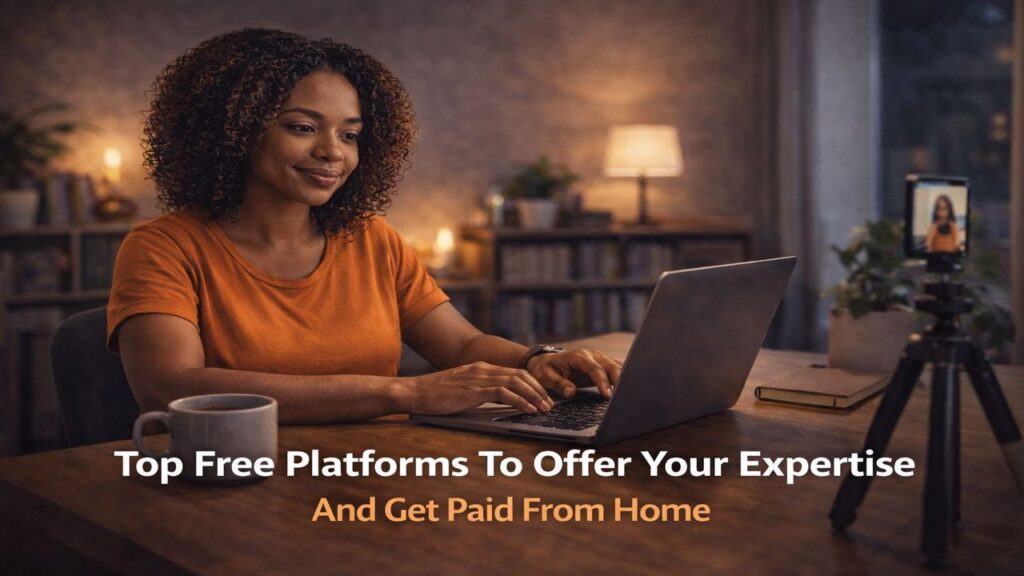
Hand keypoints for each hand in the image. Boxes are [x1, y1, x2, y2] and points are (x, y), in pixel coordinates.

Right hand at [400, 361, 553, 414]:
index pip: (514, 372)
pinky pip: (505, 393)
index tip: (542, 397)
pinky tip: (528, 409)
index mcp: (481, 368)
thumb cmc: (434, 395)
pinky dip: (521, 401)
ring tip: (543, 408)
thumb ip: (478, 391)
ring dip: (534, 395)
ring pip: (517, 382)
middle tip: (549, 403)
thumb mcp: (461, 390)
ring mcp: (479, 378)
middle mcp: (483, 369)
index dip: (532, 384)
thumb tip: (495, 401)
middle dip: (539, 389)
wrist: (414, 392)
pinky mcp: (474, 390)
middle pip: (521, 375)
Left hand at [527, 348, 622, 399]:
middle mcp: (592, 354)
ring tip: (629, 394)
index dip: (603, 382)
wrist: (547, 361)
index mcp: (578, 356)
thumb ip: (559, 383)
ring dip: (624, 378)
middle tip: (621, 397)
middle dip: (618, 380)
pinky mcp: (602, 364)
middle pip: (611, 366)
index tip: (608, 395)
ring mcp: (599, 358)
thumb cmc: (546, 369)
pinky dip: (623, 377)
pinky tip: (628, 388)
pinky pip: (616, 368)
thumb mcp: (546, 376)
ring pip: (617, 366)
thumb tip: (571, 391)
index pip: (595, 369)